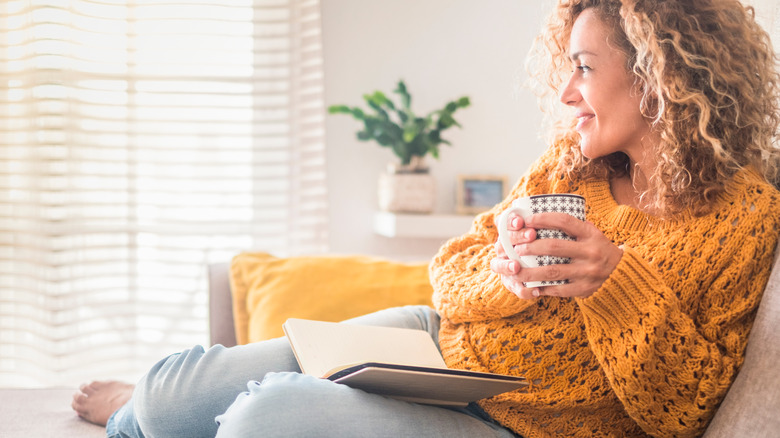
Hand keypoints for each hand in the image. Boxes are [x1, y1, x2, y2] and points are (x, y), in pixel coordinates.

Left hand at [491, 211, 622, 298]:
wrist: (623, 273)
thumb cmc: (599, 249)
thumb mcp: (593, 233)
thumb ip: (574, 226)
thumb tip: (542, 215)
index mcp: (591, 234)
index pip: (564, 221)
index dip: (543, 219)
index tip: (527, 220)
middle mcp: (591, 252)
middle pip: (554, 247)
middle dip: (531, 247)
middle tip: (517, 248)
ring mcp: (588, 272)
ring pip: (553, 271)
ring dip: (531, 271)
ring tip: (516, 270)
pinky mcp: (585, 289)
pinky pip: (560, 289)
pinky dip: (544, 288)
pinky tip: (532, 287)